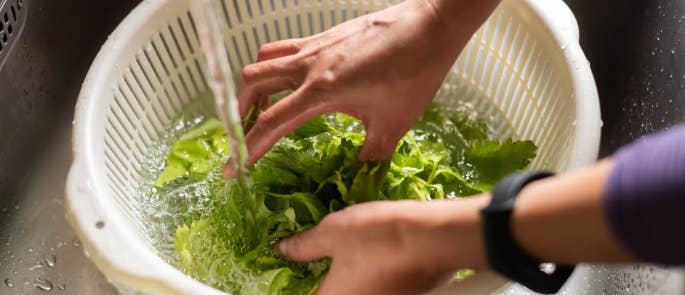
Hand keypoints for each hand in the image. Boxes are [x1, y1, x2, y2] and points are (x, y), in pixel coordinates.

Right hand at [226, 0, 492, 176]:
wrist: (430, 25)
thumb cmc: (415, 74)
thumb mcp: (395, 123)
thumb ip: (372, 154)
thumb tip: (360, 174)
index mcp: (322, 91)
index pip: (272, 124)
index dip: (248, 150)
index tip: (233, 171)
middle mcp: (309, 65)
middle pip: (252, 83)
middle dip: (240, 112)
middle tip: (244, 135)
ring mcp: (313, 46)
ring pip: (263, 60)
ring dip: (253, 86)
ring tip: (260, 108)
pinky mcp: (322, 36)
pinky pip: (283, 48)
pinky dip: (273, 66)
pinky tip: (291, 82)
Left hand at [278, 199, 488, 294]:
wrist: (434, 239)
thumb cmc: (376, 237)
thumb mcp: (332, 233)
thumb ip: (303, 246)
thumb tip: (282, 250)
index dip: (296, 284)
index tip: (296, 270)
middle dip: (324, 281)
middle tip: (314, 260)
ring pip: (354, 293)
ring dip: (346, 282)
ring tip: (343, 258)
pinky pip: (374, 291)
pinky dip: (367, 281)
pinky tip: (368, 260)